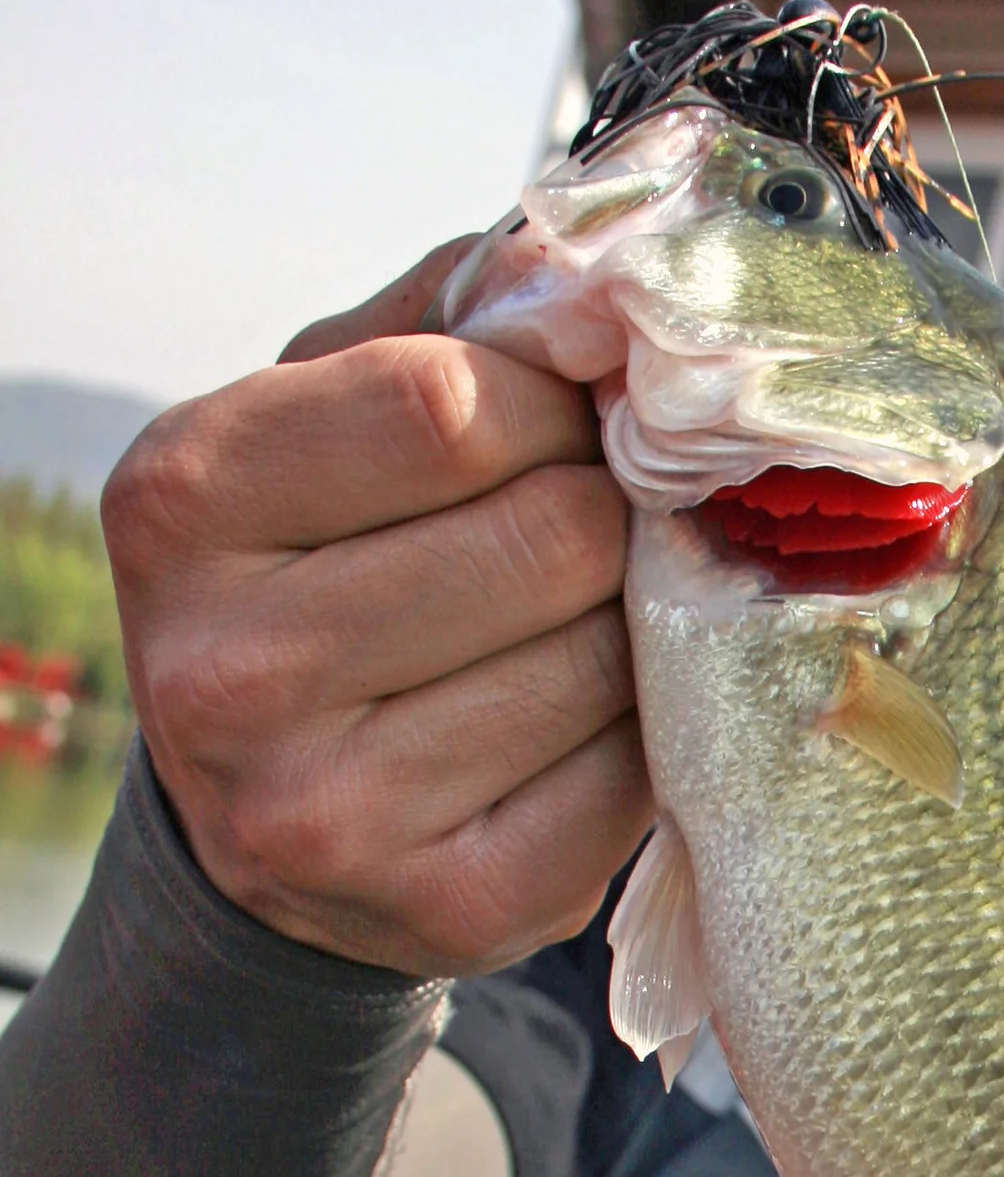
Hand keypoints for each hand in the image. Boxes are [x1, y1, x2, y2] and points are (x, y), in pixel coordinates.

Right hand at [106, 240, 650, 975]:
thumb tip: (605, 265)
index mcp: (185, 502)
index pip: (447, 405)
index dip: (551, 402)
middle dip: (605, 516)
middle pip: (549, 535)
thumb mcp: (324, 417)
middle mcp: (229, 668)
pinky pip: (632, 781)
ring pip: (606, 658)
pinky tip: (588, 722)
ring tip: (579, 627)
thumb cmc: (322, 573)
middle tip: (590, 531)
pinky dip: (645, 737)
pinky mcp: (448, 911)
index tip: (565, 420)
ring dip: (635, 628)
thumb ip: (450, 319)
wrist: (269, 822)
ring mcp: (332, 809)